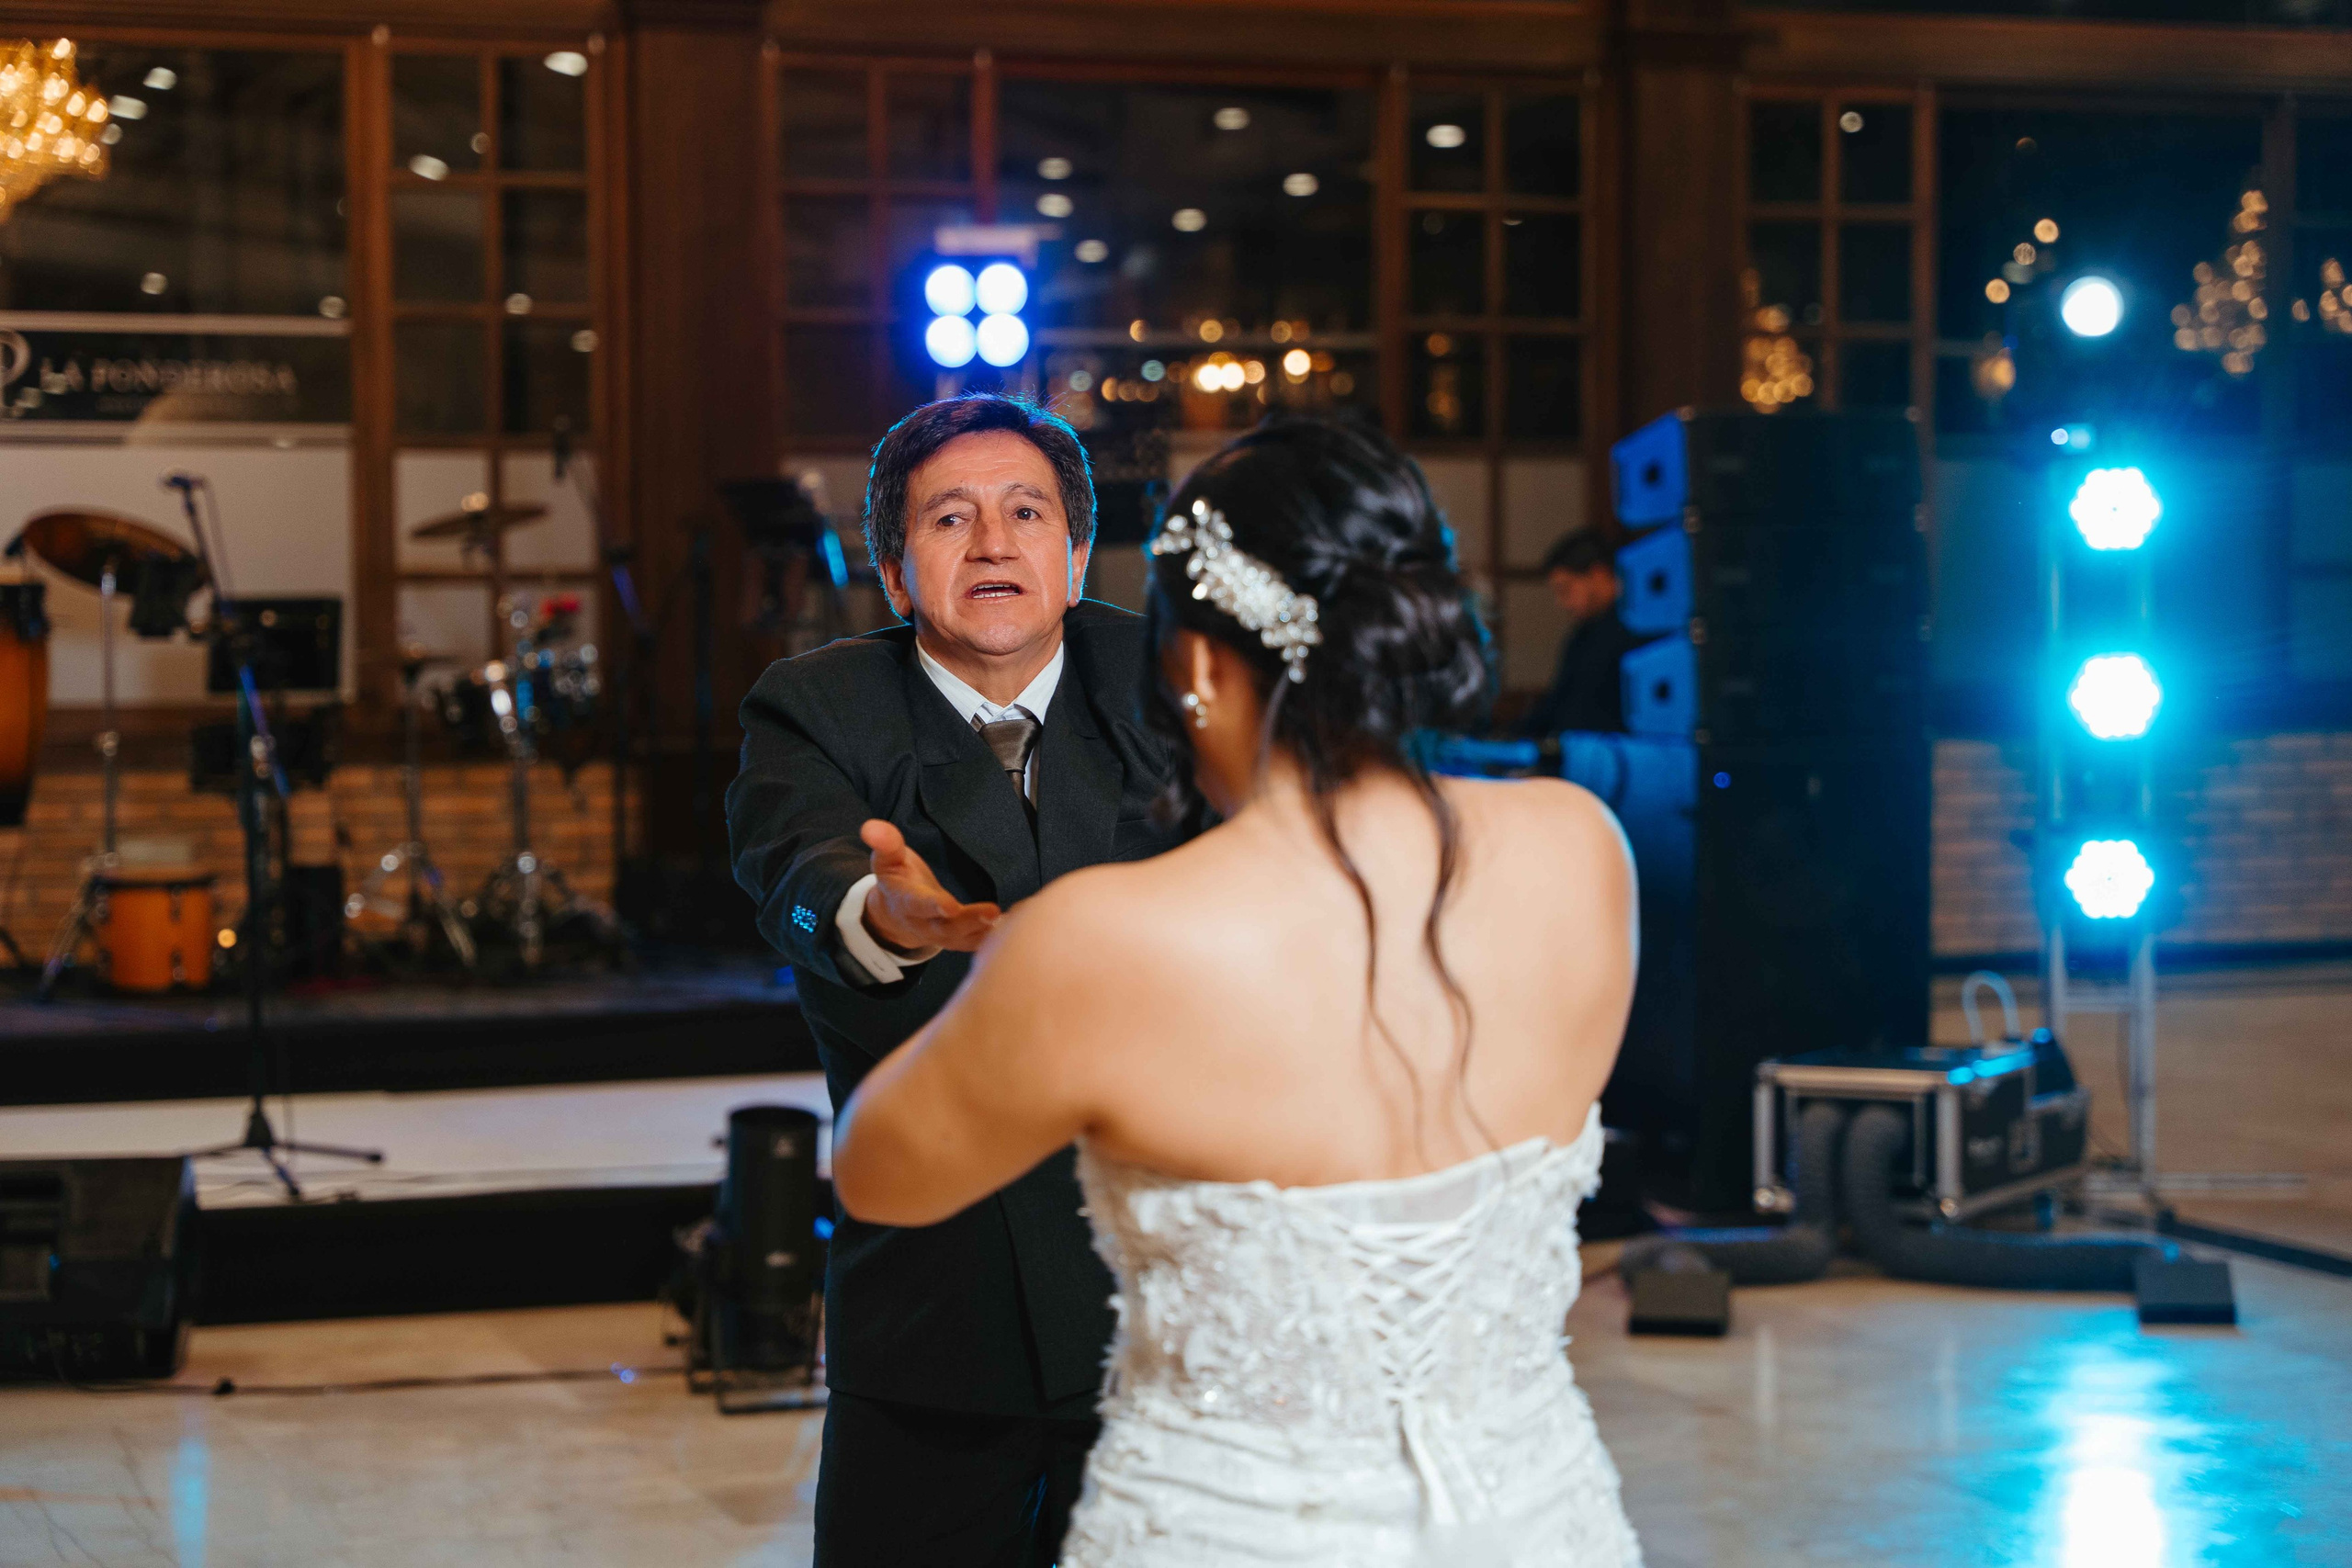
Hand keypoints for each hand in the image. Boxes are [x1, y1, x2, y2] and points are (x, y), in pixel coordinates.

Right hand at [860, 820, 1000, 952]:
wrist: (896, 917)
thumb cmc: (898, 881)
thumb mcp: (887, 860)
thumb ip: (885, 844)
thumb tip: (870, 827)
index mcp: (907, 902)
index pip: (918, 904)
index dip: (933, 906)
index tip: (948, 906)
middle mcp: (925, 924)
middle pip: (946, 928)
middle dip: (968, 921)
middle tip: (992, 912)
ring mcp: (943, 936)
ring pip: (964, 939)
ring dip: (987, 931)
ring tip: (1009, 919)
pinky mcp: (959, 940)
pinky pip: (977, 942)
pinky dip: (996, 936)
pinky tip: (1017, 923)